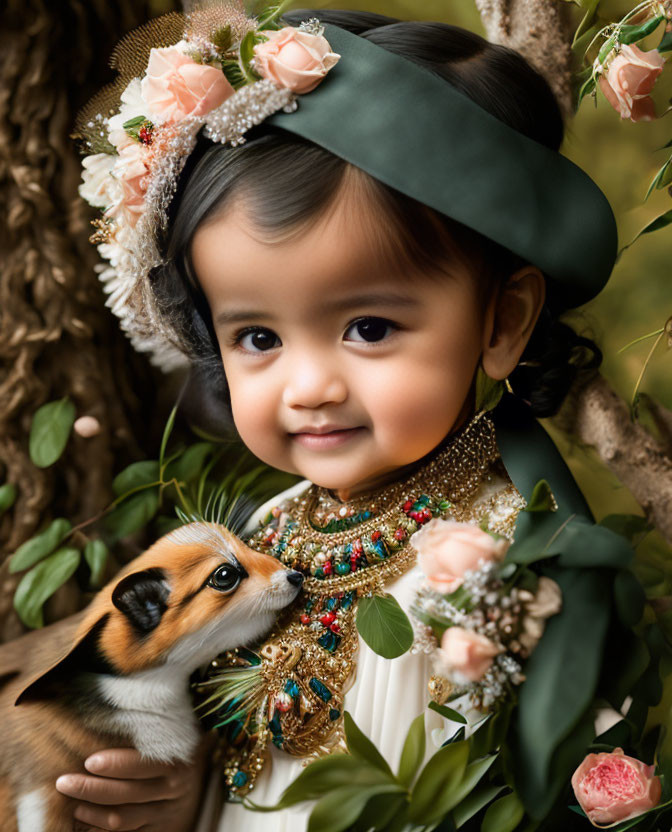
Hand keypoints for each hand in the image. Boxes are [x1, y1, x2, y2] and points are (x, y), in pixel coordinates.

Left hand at [55, 736, 212, 831]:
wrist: (199, 781)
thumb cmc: (177, 750)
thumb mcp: (174, 737)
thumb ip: (150, 730)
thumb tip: (109, 709)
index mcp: (176, 760)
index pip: (141, 765)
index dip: (115, 764)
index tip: (89, 760)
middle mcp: (172, 788)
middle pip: (126, 793)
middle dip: (91, 788)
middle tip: (64, 781)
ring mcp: (164, 812)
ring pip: (122, 818)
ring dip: (93, 812)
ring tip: (73, 803)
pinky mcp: (158, 830)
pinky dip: (102, 828)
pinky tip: (85, 819)